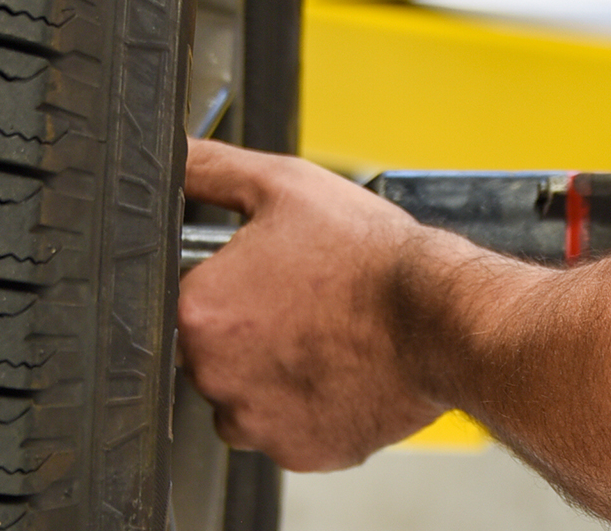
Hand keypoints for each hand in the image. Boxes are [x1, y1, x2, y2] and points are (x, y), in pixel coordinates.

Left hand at [178, 139, 446, 470]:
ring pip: (243, 396)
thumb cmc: (367, 257)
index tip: (263, 278)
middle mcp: (213, 375)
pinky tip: (337, 370)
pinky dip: (306, 406)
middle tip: (298, 303)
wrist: (439, 318)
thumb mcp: (283, 185)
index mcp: (198, 311)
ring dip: (268, 373)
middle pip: (209, 353)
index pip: (185, 300)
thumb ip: (209, 170)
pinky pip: (286, 430)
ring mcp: (256, 421)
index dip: (227, 284)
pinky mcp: (299, 452)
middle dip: (244, 331)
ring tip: (320, 337)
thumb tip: (171, 158)